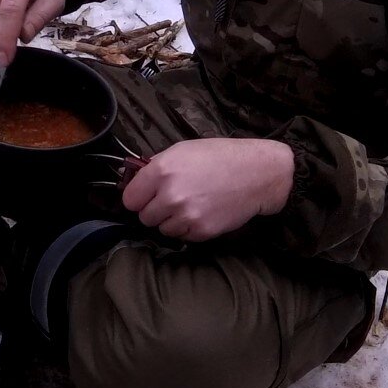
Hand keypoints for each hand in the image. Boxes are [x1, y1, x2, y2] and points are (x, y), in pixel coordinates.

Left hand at [121, 138, 294, 240]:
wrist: (258, 173)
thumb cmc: (220, 157)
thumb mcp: (182, 150)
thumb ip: (156, 166)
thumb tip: (133, 180)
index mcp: (161, 171)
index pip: (129, 199)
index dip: (137, 197)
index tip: (145, 196)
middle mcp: (171, 195)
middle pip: (145, 217)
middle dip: (155, 210)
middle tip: (171, 199)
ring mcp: (186, 215)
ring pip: (163, 229)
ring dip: (171, 221)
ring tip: (189, 205)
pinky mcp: (202, 231)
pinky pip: (182, 237)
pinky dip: (188, 229)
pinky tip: (201, 213)